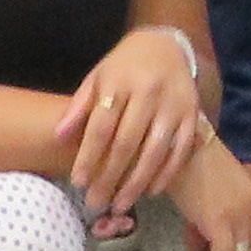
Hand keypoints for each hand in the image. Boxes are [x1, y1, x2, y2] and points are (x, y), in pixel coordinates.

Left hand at [56, 23, 212, 215]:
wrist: (166, 45)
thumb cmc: (125, 66)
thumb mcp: (98, 76)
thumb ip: (80, 106)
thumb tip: (58, 135)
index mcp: (120, 82)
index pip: (101, 126)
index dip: (89, 156)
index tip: (79, 182)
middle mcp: (148, 93)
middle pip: (127, 143)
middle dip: (109, 177)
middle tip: (95, 202)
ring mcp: (173, 105)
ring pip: (154, 151)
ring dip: (136, 183)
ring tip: (120, 206)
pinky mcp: (192, 114)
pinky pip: (180, 150)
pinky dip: (166, 174)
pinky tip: (151, 192)